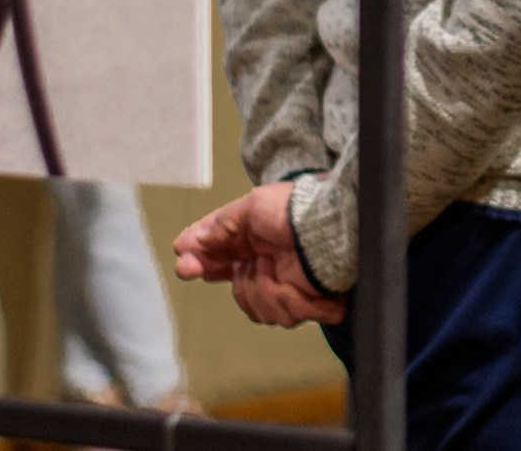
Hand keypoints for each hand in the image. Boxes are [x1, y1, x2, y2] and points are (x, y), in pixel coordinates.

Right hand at [172, 182, 347, 327]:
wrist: (337, 230)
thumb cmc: (299, 211)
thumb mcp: (254, 206)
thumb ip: (222, 225)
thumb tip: (192, 241)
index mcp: (255, 234)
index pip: (219, 249)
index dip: (198, 256)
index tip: (183, 260)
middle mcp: (266, 259)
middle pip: (228, 279)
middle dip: (210, 271)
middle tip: (190, 268)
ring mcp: (282, 281)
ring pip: (251, 301)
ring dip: (262, 289)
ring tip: (278, 271)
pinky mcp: (300, 302)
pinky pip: (277, 313)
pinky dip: (288, 302)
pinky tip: (298, 288)